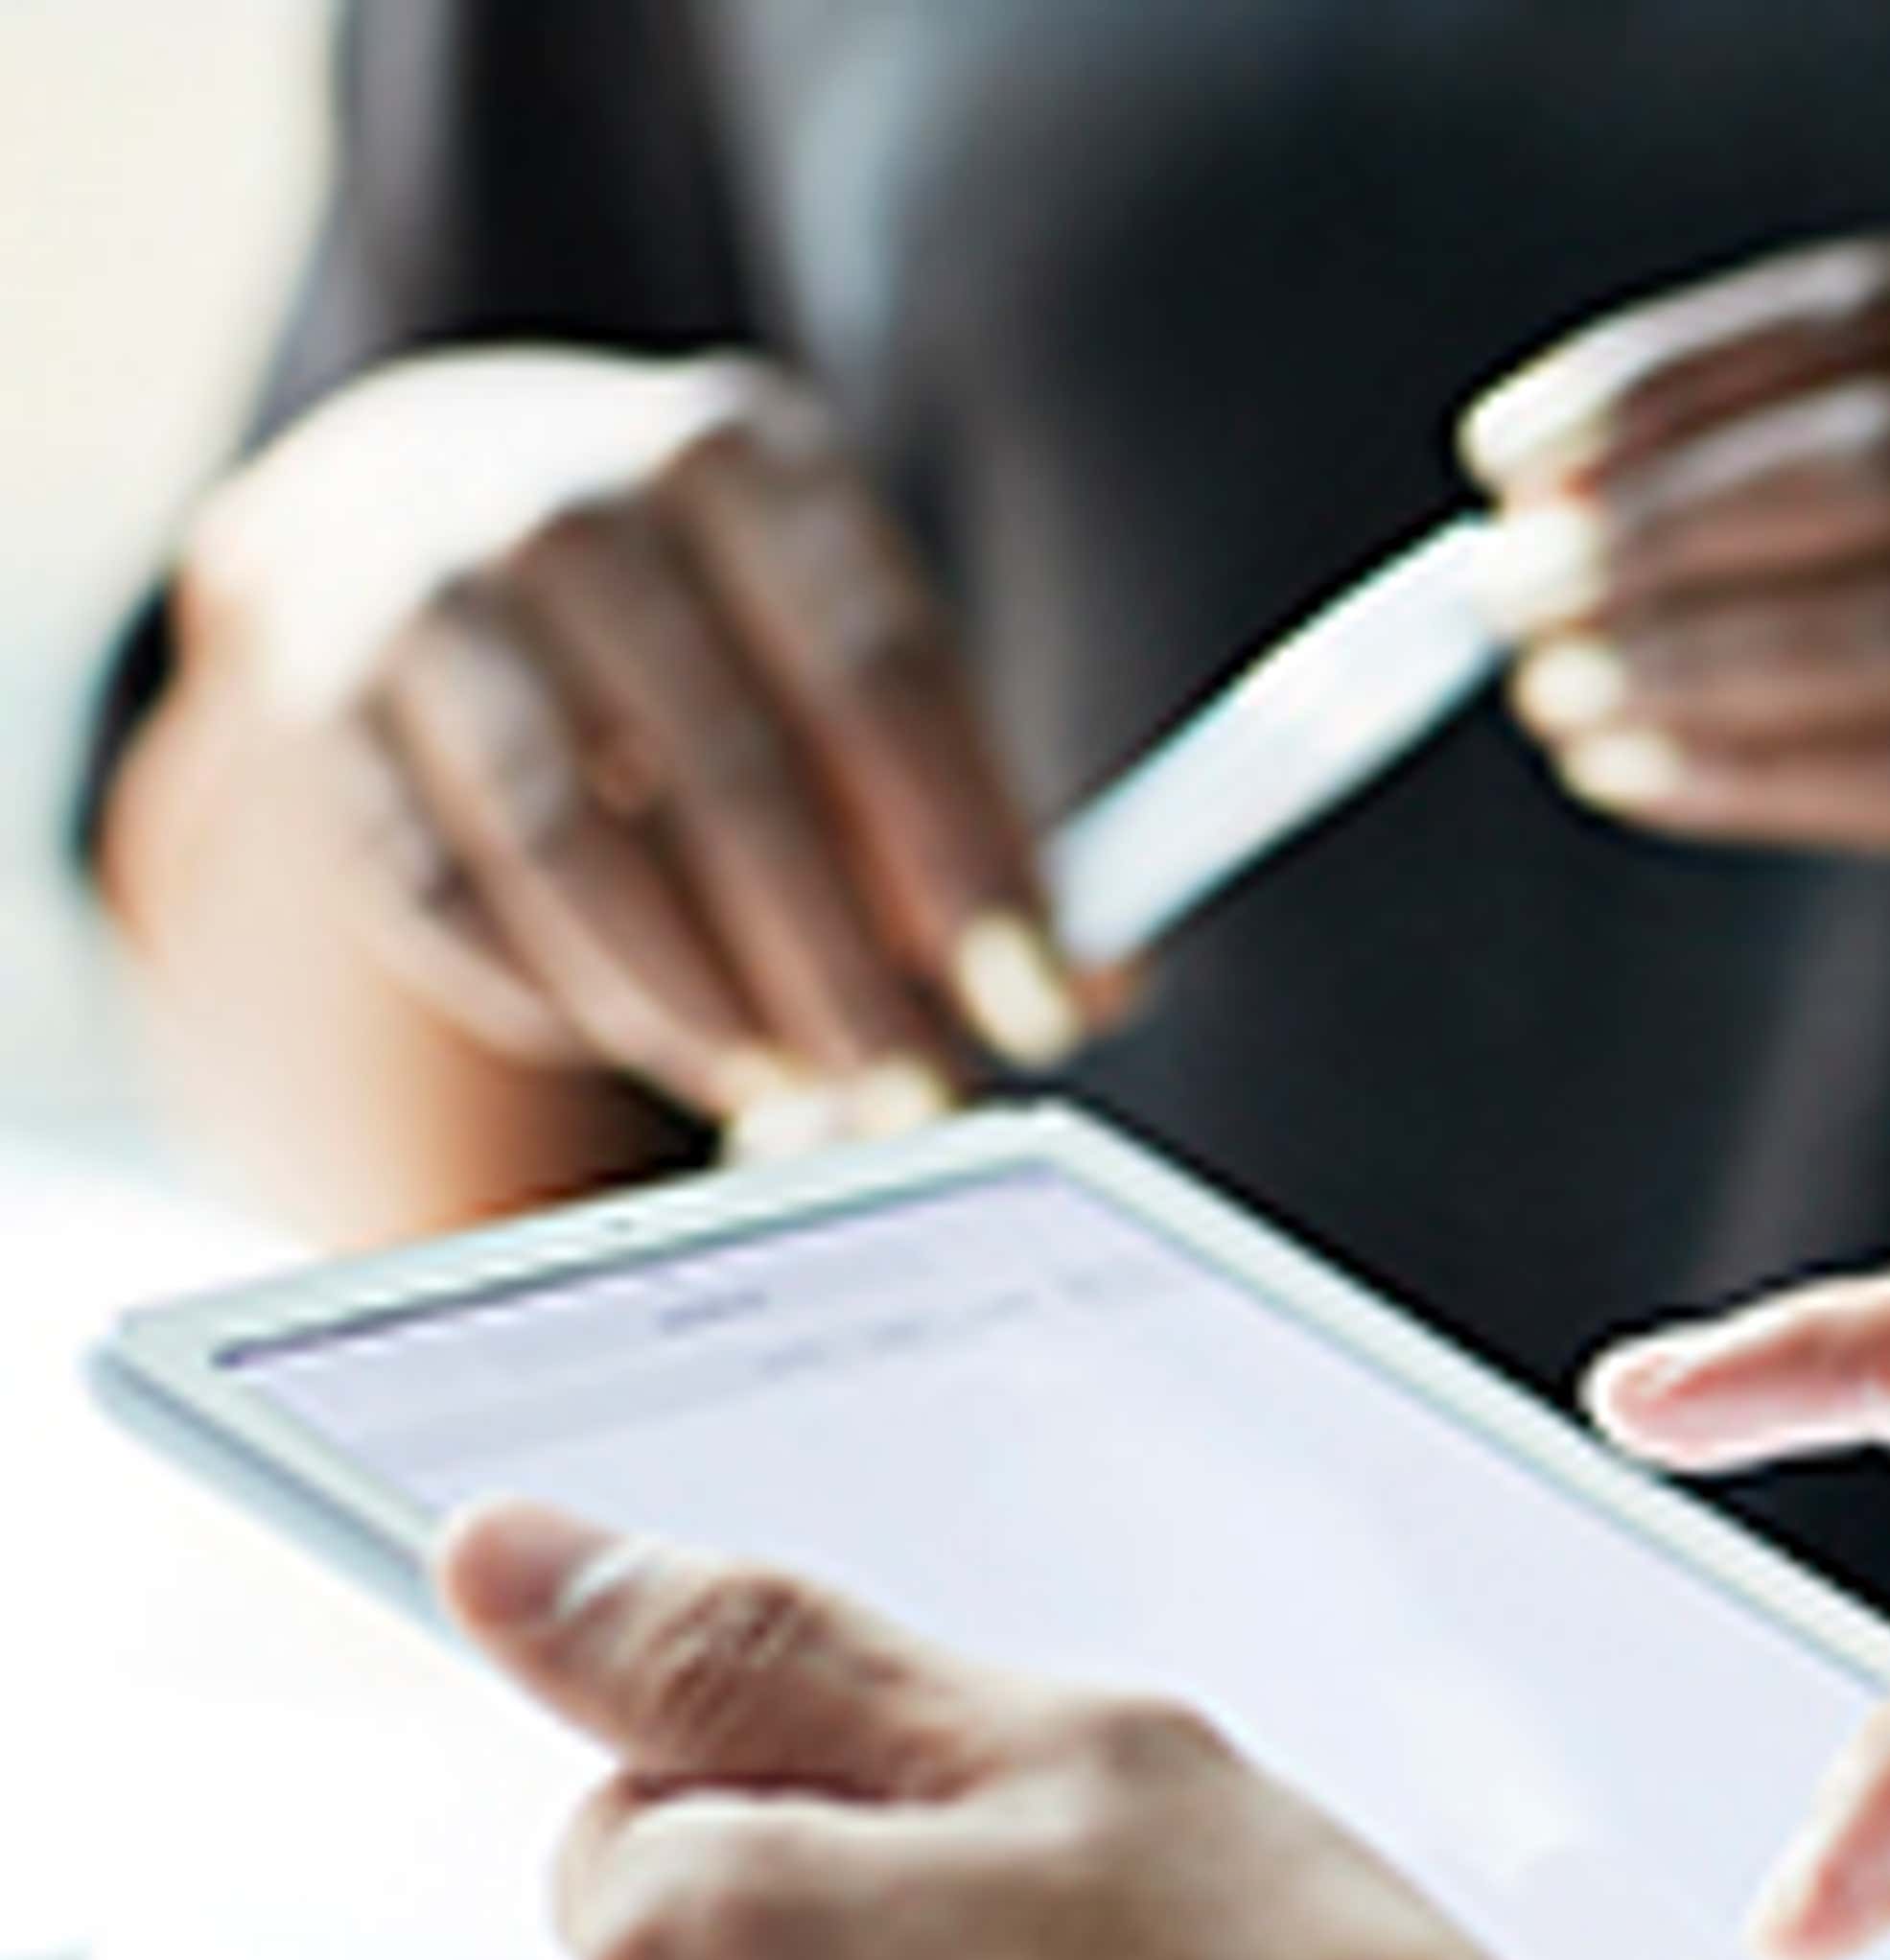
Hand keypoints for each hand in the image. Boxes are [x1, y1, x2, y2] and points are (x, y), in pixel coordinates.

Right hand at [180, 348, 1100, 1131]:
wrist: (426, 503)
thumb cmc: (711, 626)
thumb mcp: (849, 660)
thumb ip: (969, 818)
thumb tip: (1094, 987)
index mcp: (746, 457)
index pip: (881, 672)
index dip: (968, 859)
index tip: (1037, 1006)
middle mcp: (571, 495)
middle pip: (734, 770)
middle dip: (841, 970)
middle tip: (916, 1099)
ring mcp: (429, 590)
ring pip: (574, 844)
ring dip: (696, 1004)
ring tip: (786, 1092)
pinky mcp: (321, 702)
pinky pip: (449, 895)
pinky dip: (558, 995)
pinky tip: (638, 1031)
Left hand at [1460, 238, 1889, 1025]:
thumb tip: (1584, 499)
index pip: (1871, 313)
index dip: (1668, 375)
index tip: (1513, 450)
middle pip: (1871, 456)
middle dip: (1650, 522)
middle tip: (1500, 585)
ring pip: (1884, 621)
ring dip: (1680, 657)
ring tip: (1548, 691)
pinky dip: (1748, 773)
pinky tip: (1639, 773)